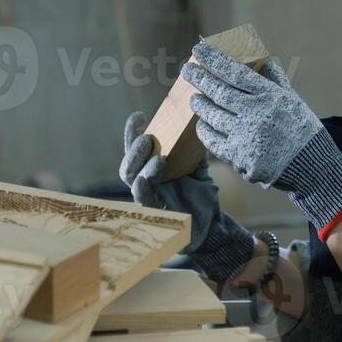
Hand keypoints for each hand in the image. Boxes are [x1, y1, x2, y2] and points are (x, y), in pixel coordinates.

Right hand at [118, 111, 250, 270]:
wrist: (212, 225)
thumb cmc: (201, 196)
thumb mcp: (199, 168)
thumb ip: (195, 149)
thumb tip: (201, 122)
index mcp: (153, 166)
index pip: (138, 147)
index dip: (133, 131)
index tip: (139, 115)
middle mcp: (146, 179)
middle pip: (130, 160)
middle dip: (134, 147)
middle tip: (147, 137)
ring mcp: (148, 195)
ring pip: (132, 177)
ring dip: (140, 164)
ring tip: (157, 157)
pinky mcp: (154, 211)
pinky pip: (142, 199)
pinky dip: (141, 188)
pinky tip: (142, 179)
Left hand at [181, 44, 321, 187]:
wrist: (311, 166)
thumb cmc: (302, 130)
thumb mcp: (293, 99)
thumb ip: (275, 80)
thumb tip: (263, 59)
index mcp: (270, 96)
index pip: (235, 72)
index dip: (214, 59)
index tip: (199, 49)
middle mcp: (256, 113)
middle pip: (218, 91)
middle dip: (199, 78)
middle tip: (187, 70)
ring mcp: (246, 136)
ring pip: (212, 115)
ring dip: (200, 105)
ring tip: (194, 99)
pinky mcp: (239, 157)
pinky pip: (213, 140)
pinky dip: (205, 130)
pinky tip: (202, 124)